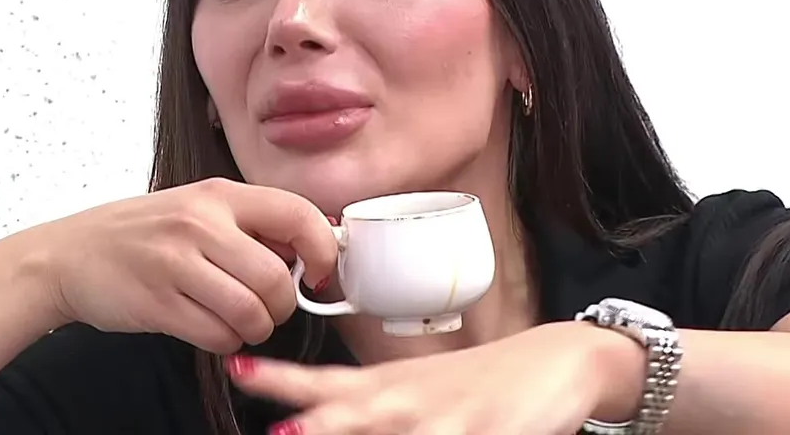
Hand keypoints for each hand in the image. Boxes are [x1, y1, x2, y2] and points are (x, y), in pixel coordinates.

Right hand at [37, 177, 338, 353]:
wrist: (66, 255)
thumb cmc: (137, 235)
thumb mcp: (194, 208)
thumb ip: (247, 224)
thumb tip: (307, 251)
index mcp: (217, 195)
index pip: (297, 214)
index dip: (323, 250)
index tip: (319, 273)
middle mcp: (198, 224)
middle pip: (276, 278)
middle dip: (283, 306)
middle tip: (268, 309)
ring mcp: (175, 263)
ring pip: (251, 312)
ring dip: (256, 329)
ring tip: (240, 323)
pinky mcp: (157, 303)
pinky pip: (218, 336)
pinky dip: (226, 342)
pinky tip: (212, 330)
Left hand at [227, 321, 616, 434]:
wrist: (552, 362)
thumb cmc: (473, 382)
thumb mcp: (411, 388)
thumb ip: (363, 405)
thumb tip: (304, 419)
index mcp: (383, 387)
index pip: (319, 380)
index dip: (277, 378)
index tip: (236, 369)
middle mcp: (405, 402)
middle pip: (349, 412)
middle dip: (312, 425)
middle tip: (276, 430)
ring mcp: (443, 421)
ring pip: (394, 434)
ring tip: (309, 433)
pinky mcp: (483, 434)